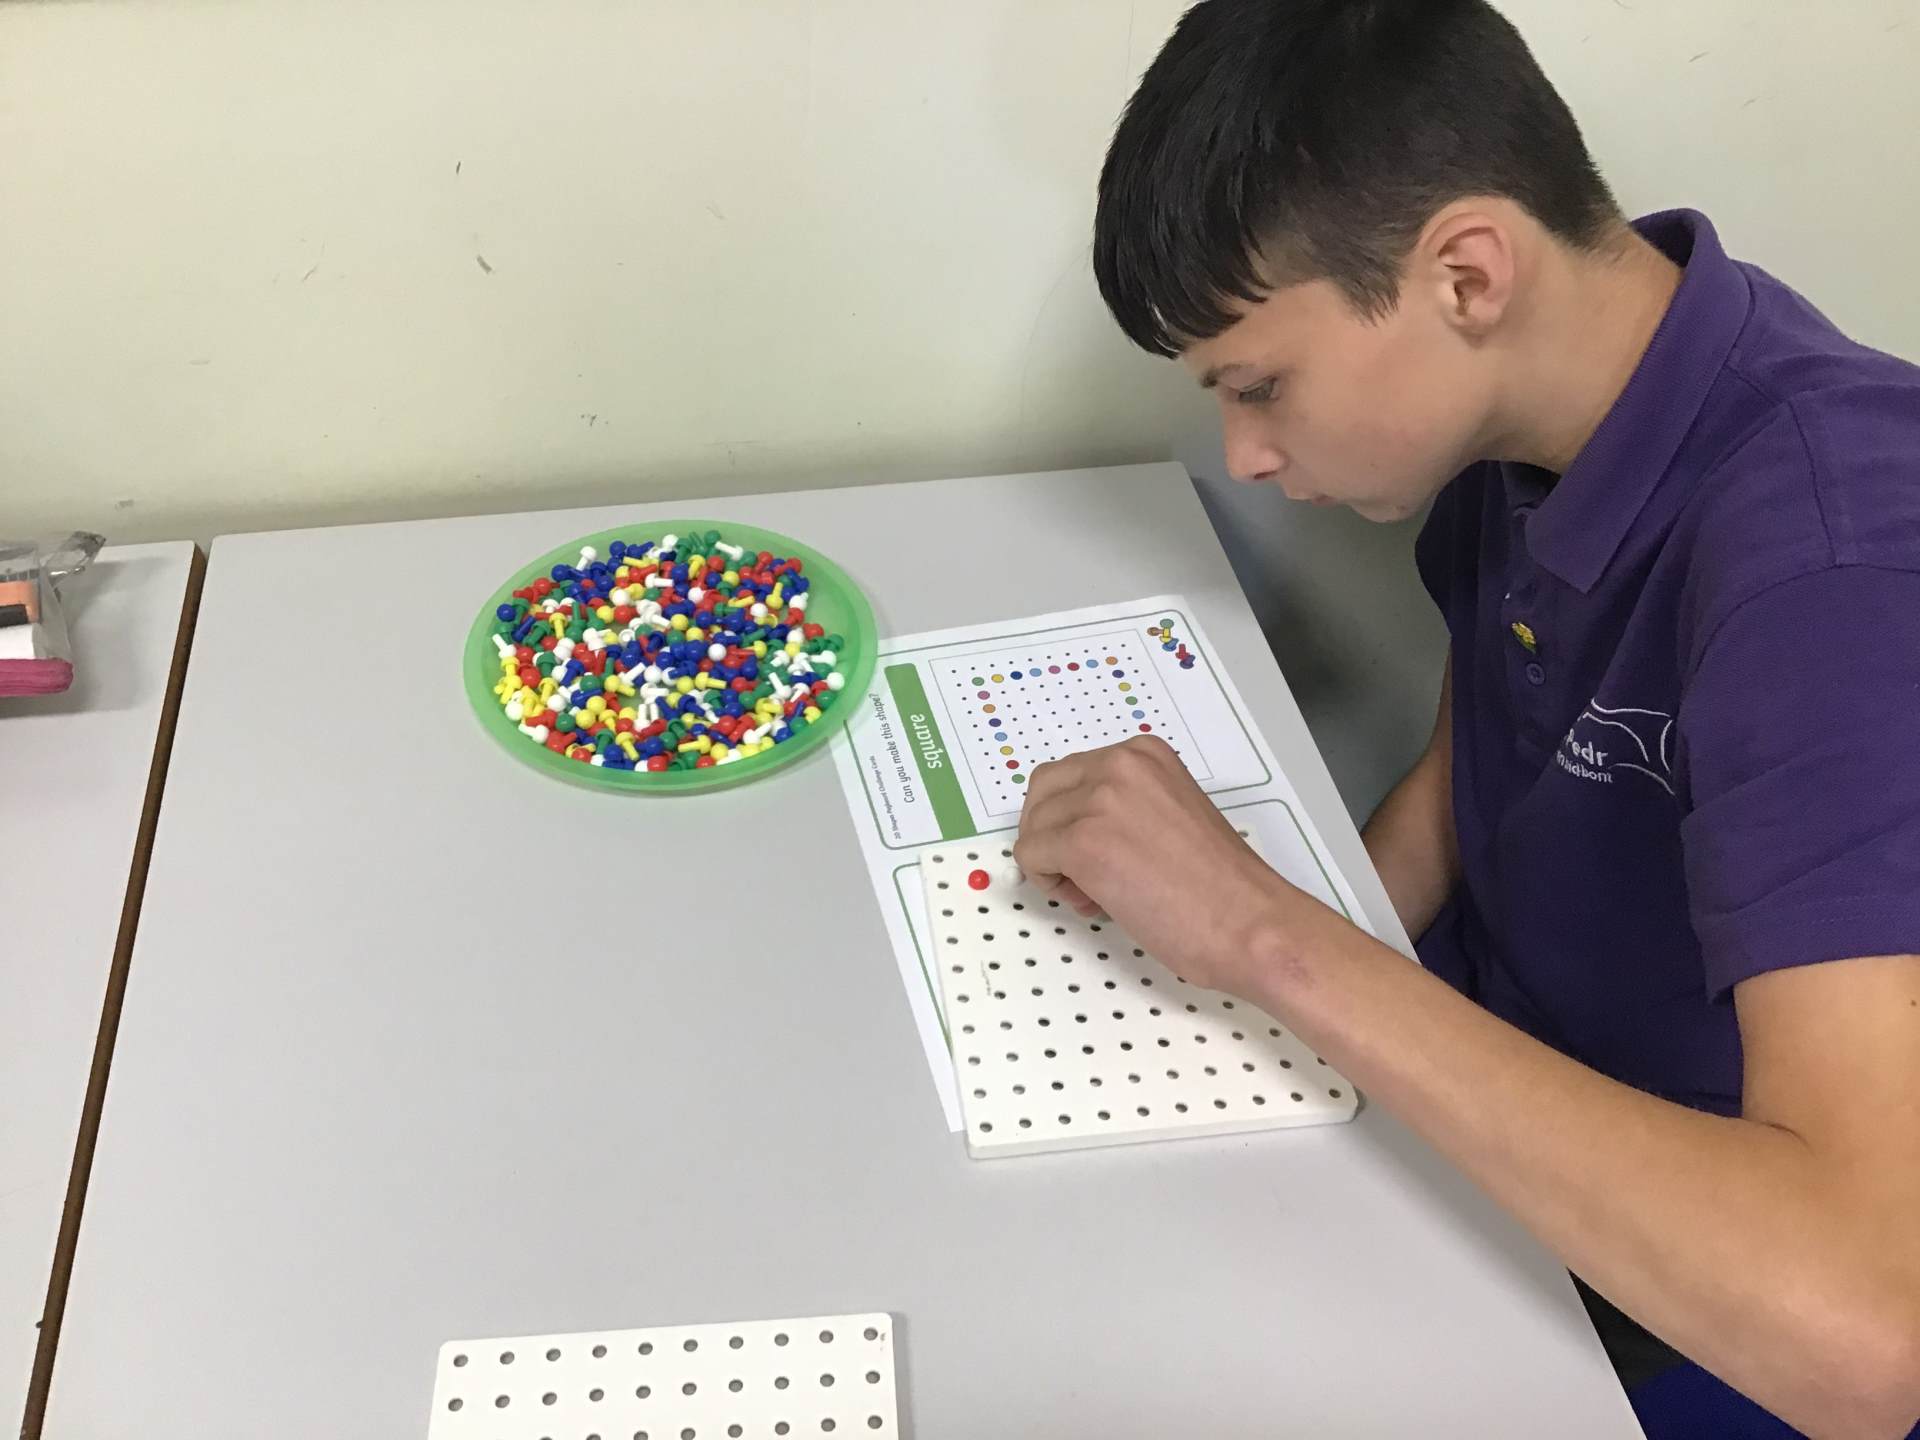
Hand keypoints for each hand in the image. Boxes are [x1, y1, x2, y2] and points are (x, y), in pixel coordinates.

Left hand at [1011, 735, 1322, 1000]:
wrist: (1249, 923)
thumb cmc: (1222, 886)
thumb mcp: (1170, 812)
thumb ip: (1127, 804)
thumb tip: (1077, 826)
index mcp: (1144, 754)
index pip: (1071, 774)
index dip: (1075, 818)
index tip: (1105, 849)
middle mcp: (1120, 764)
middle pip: (1043, 792)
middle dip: (1052, 834)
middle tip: (1087, 875)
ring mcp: (1100, 800)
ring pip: (1034, 827)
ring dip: (1053, 863)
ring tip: (1098, 892)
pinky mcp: (1084, 842)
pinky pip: (1030, 856)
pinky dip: (1049, 883)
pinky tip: (1093, 900)